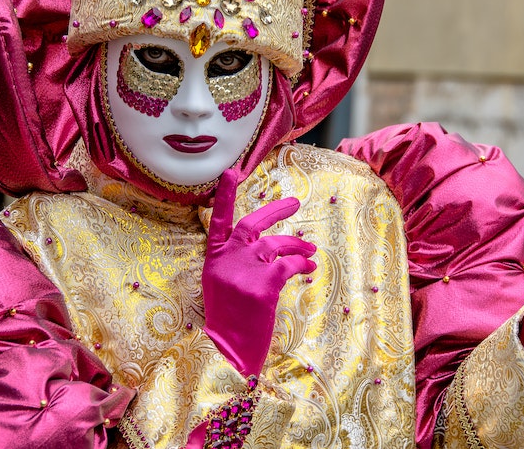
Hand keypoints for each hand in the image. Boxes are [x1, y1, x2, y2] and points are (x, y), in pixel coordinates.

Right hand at [202, 169, 316, 376]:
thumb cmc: (228, 320)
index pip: (217, 220)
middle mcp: (228, 259)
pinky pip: (290, 266)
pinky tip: (309, 270)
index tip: (231, 172)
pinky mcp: (263, 285)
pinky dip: (302, 266)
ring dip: (298, 246)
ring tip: (310, 252)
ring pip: (278, 245)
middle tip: (296, 203)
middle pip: (254, 224)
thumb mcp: (222, 284)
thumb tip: (268, 246)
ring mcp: (245, 270)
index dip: (224, 196)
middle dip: (277, 211)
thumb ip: (237, 261)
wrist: (228, 351)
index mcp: (214, 258)